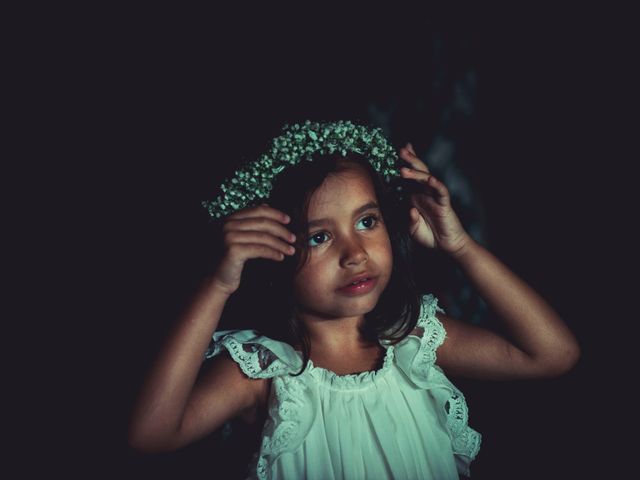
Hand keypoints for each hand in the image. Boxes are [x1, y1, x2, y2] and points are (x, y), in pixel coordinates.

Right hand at [211, 204, 296, 295]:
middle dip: (281, 230)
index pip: (257, 210)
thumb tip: (267, 205)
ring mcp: (229, 236)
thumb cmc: (230, 259)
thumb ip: (250, 222)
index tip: (288, 220)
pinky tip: (281, 257)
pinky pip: (260, 249)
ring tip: (291, 250)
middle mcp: (227, 224)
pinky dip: (273, 253)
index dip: (275, 213)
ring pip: (264, 237)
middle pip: (263, 223)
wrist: (215, 279)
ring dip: (280, 244)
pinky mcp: (233, 250)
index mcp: (229, 218)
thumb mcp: (239, 236)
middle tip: (293, 238)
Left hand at [398, 142, 470, 256]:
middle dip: (411, 160)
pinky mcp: (444, 204)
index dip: (407, 164)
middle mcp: (425, 194)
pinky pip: (441, 192)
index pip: (411, 177)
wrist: (446, 246)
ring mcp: (435, 197)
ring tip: (404, 168)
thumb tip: (410, 209)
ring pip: (427, 179)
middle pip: (419, 172)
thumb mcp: (413, 229)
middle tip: (402, 150)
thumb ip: (409, 219)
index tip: (400, 151)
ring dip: (416, 172)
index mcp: (416, 196)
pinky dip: (436, 184)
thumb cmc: (429, 236)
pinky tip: (430, 179)